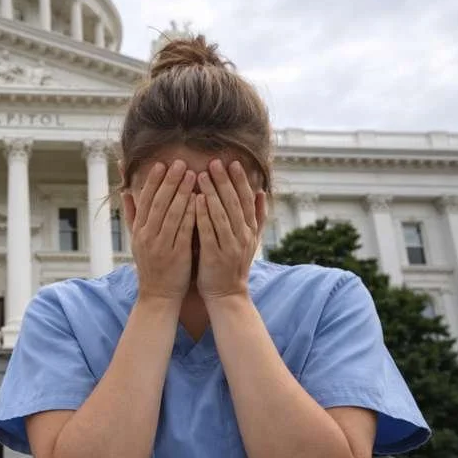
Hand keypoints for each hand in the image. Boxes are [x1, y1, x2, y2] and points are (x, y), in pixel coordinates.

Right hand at [123, 160, 197, 303]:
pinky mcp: (177, 255)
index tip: (162, 164)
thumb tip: (125, 192)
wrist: (158, 295)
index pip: (145, 201)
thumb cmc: (151, 265)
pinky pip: (184, 231)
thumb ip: (132, 215)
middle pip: (158, 204)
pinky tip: (200, 200)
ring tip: (193, 175)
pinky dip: (191, 214)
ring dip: (182, 193)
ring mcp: (161, 246)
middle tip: (180, 163)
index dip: (153, 181)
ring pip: (171, 215)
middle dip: (170, 182)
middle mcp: (147, 236)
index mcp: (139, 231)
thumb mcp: (136, 240)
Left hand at [194, 159, 264, 301]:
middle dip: (224, 181)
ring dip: (212, 193)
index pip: (246, 200)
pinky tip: (195, 200)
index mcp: (249, 230)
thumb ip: (256, 217)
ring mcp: (229, 246)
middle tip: (214, 162)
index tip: (232, 162)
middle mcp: (242, 236)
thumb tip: (262, 193)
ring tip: (201, 175)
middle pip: (234, 203)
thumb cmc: (233, 265)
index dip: (240, 181)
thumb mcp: (250, 241)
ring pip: (221, 215)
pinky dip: (203, 215)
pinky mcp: (215, 256)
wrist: (227, 295)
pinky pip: (209, 232)